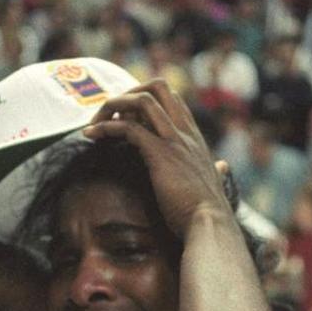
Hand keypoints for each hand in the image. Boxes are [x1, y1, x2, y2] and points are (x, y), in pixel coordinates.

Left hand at [83, 80, 232, 239]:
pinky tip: (90, 136)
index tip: (124, 118)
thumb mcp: (211, 181)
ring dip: (112, 105)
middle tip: (106, 115)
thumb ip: (214, 170)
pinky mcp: (160, 154)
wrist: (210, 224)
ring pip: (142, 100)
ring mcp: (174, 140)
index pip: (170, 98)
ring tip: (92, 124)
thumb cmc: (206, 210)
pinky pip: (128, 127)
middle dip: (127, 93)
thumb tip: (221, 167)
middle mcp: (185, 131)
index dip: (144, 99)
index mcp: (194, 135)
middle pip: (158, 86)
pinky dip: (106, 127)